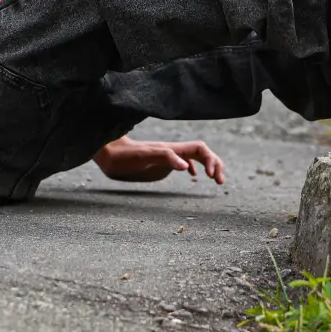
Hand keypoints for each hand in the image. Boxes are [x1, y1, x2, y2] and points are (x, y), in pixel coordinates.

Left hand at [94, 137, 224, 184]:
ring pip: (195, 157)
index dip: (211, 160)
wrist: (110, 155)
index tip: (212, 177)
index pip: (200, 149)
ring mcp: (168, 157)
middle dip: (216, 164)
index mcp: (172, 149)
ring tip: (216, 180)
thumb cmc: (125, 156)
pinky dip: (194, 167)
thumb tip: (186, 165)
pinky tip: (192, 176)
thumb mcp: (144, 158)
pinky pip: (183, 162)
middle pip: (202, 152)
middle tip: (220, 182)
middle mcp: (173, 152)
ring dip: (208, 165)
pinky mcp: (161, 164)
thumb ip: (165, 157)